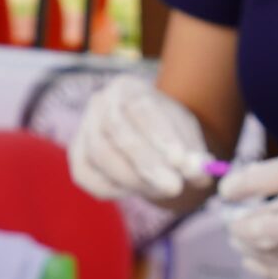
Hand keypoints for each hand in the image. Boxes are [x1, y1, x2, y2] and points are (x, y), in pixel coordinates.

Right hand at [68, 74, 212, 202]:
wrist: (144, 139)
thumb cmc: (167, 134)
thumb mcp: (187, 138)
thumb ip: (194, 155)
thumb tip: (200, 173)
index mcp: (128, 88)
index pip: (142, 108)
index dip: (161, 135)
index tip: (181, 161)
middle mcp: (100, 103)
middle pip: (117, 131)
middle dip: (147, 163)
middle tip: (175, 187)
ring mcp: (84, 129)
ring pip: (101, 155)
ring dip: (134, 178)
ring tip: (163, 190)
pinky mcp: (77, 158)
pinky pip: (88, 176)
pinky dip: (114, 188)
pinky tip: (139, 189)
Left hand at [219, 158, 277, 278]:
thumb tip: (256, 198)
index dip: (246, 182)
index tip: (226, 189)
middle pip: (269, 225)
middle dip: (240, 225)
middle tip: (230, 220)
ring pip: (276, 254)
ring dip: (250, 247)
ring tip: (239, 239)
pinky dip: (267, 268)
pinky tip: (253, 261)